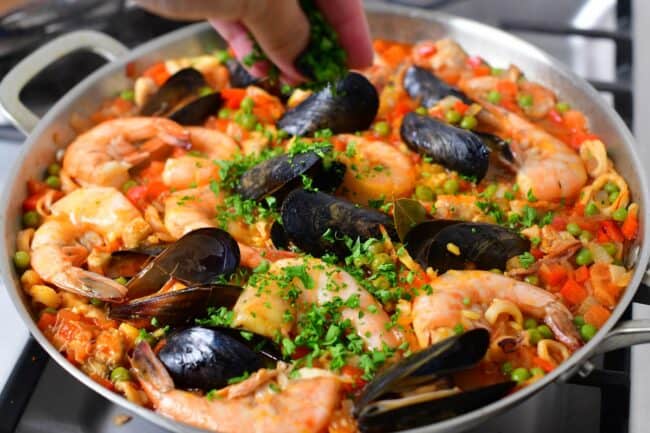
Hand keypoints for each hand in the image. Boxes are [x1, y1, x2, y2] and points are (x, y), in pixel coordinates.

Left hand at [132, 0, 372, 83]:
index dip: (352, 28)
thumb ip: (287, 29)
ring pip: (268, 5)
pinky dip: (245, 35)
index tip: (362, 61)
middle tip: (323, 75)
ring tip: (289, 78)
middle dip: (313, 38)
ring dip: (278, 44)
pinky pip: (233, 7)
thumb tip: (303, 59)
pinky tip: (255, 63)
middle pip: (304, 0)